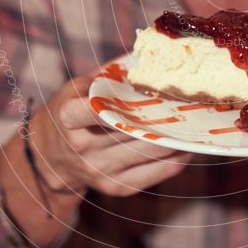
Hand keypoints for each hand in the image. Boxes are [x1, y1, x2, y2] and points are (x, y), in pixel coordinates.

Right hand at [31, 74, 192, 197]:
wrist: (51, 157)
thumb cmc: (71, 112)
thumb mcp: (77, 88)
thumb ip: (108, 76)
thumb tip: (147, 59)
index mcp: (69, 119)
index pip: (88, 111)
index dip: (112, 102)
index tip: (139, 90)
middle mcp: (84, 148)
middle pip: (132, 129)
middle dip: (163, 114)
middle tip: (190, 100)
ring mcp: (102, 171)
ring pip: (151, 151)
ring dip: (177, 135)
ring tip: (197, 119)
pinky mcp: (119, 188)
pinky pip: (159, 172)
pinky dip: (177, 156)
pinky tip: (187, 142)